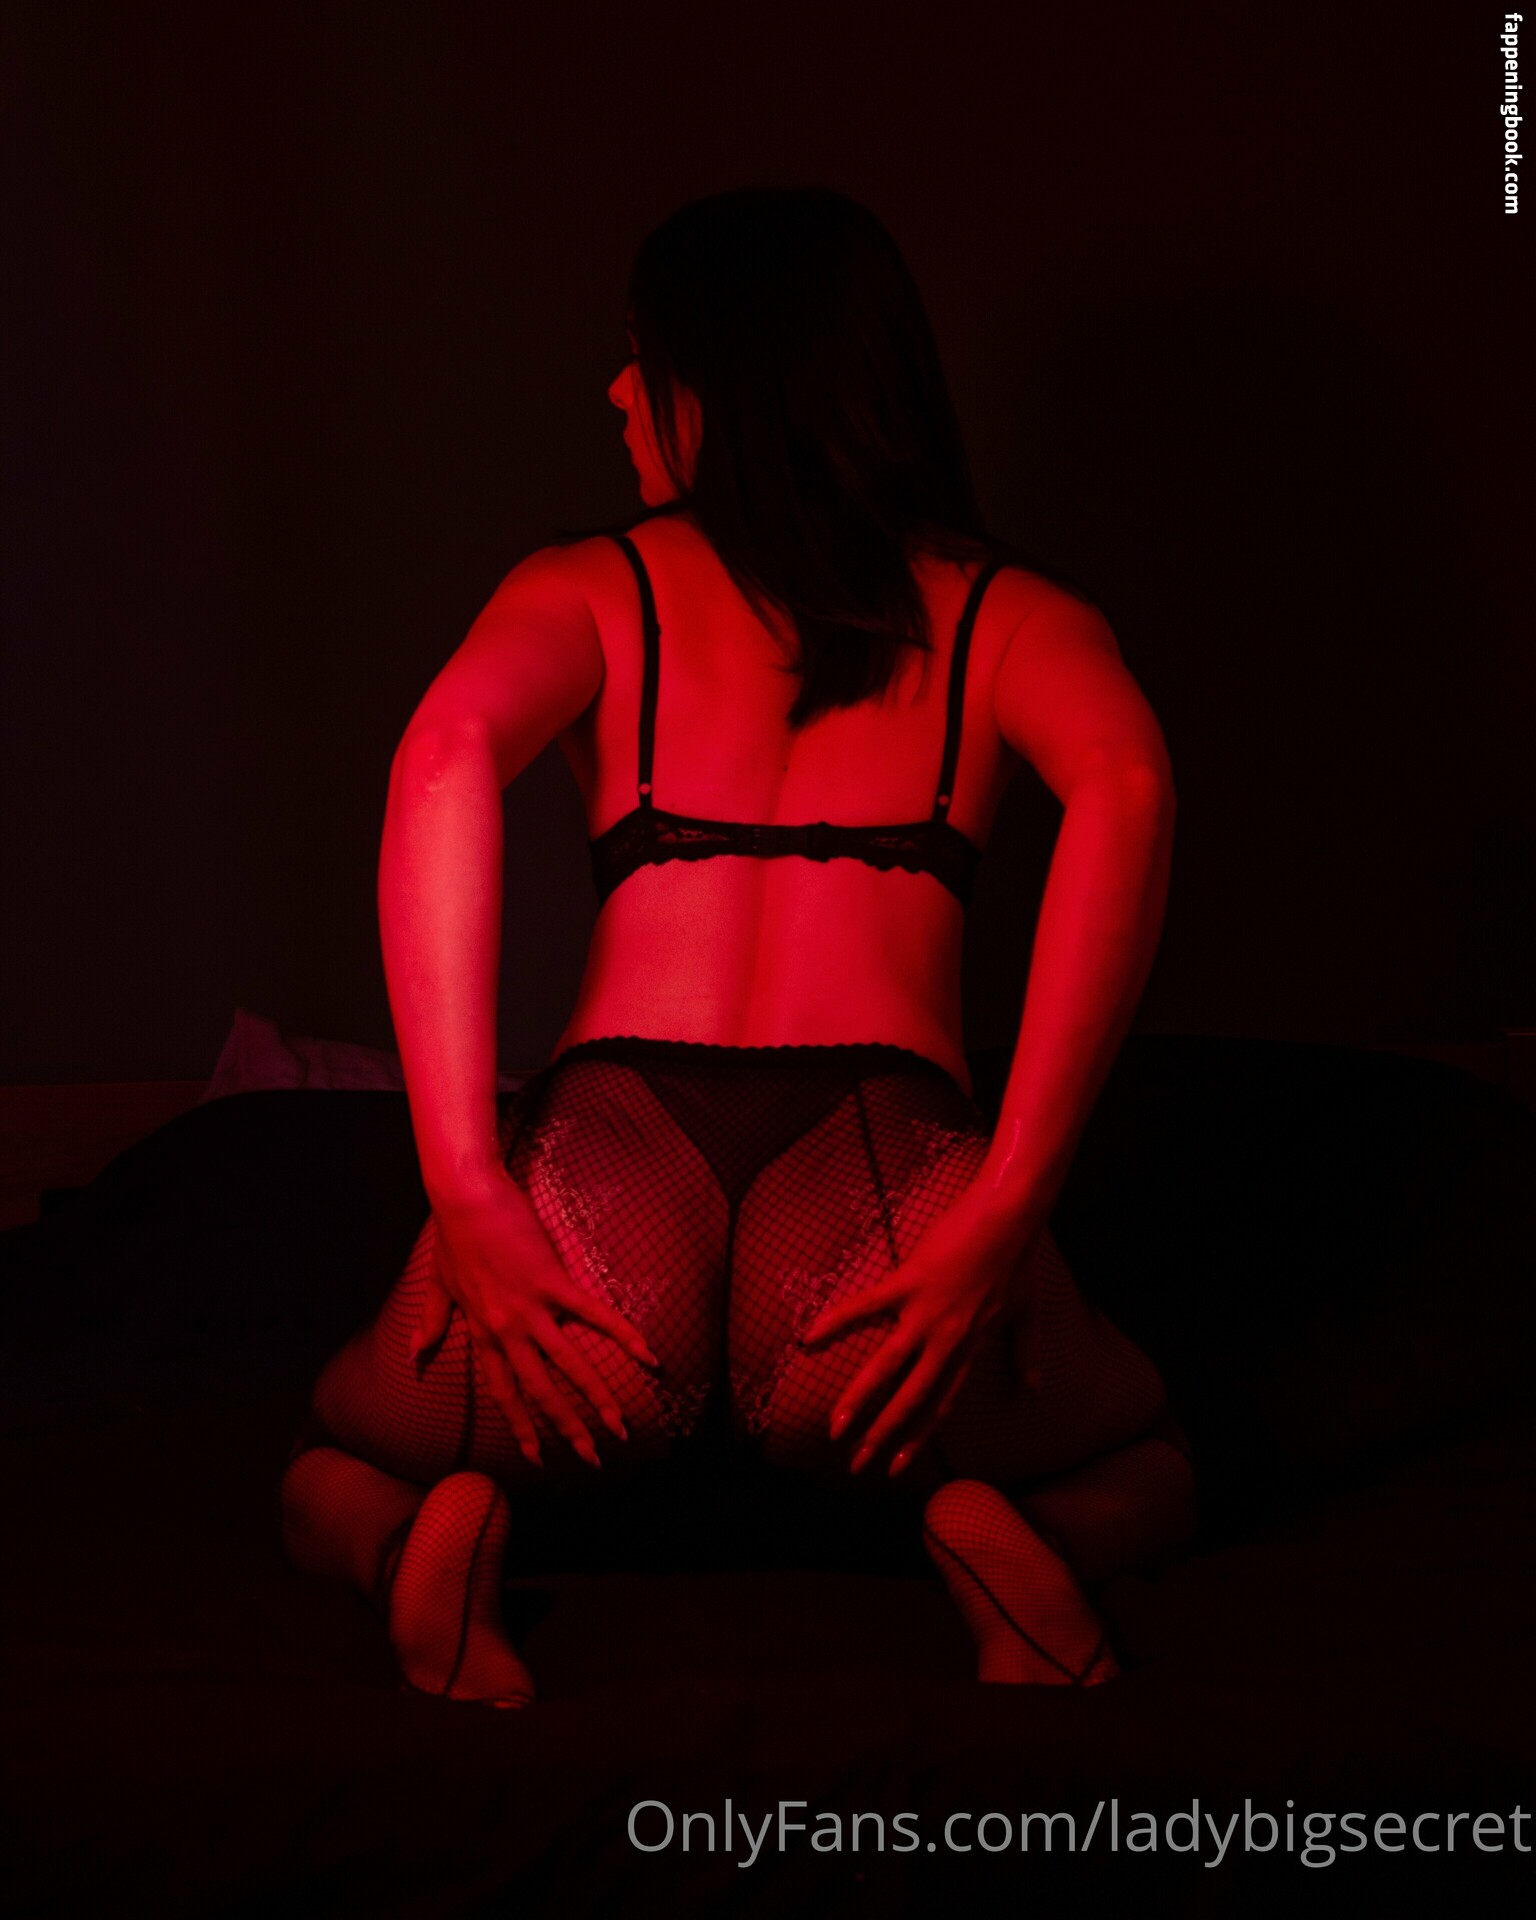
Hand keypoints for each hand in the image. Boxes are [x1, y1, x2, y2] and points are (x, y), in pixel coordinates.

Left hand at [412, 1167, 658, 1468]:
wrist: (464, 1197)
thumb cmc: (452, 1235)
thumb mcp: (439, 1284)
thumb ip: (432, 1322)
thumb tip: (415, 1355)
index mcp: (483, 1333)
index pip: (504, 1392)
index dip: (522, 1426)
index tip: (538, 1457)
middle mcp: (506, 1330)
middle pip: (540, 1391)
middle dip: (567, 1429)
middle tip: (592, 1458)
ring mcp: (530, 1308)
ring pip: (568, 1365)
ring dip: (597, 1398)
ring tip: (620, 1426)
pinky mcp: (551, 1281)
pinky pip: (593, 1314)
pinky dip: (622, 1335)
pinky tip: (648, 1354)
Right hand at [800, 1188, 1044, 1477]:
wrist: (1011, 1215)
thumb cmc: (1018, 1259)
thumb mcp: (1026, 1313)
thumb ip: (1025, 1353)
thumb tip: (1035, 1391)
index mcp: (970, 1348)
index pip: (940, 1404)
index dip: (917, 1437)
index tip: (896, 1466)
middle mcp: (947, 1340)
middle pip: (910, 1397)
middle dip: (882, 1434)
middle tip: (856, 1464)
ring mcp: (926, 1312)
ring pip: (886, 1366)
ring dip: (859, 1399)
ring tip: (835, 1426)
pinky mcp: (908, 1281)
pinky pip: (865, 1306)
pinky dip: (836, 1321)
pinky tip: (808, 1338)